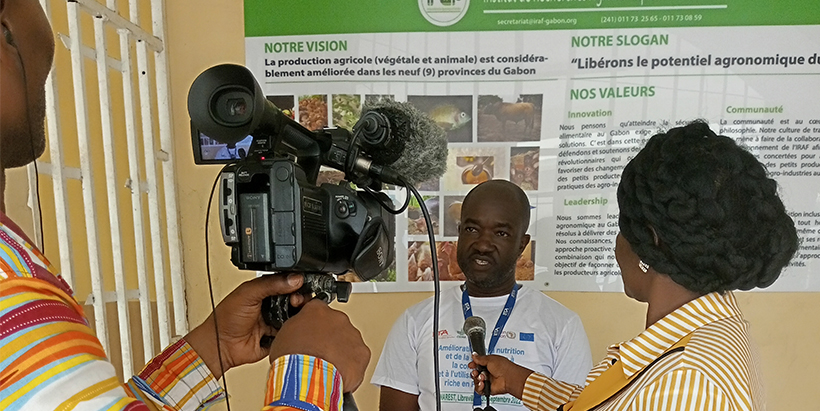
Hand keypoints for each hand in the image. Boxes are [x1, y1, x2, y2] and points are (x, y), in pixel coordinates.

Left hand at [185, 273, 304, 378]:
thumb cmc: (226, 318)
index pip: (286, 283)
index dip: (295, 284)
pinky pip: (291, 333)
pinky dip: (293, 331)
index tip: (300, 286)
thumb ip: (271, 283)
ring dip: (297, 315)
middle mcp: (270, 305)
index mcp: (264, 291)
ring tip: (296, 315)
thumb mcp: (248, 293)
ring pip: (294, 316)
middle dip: (299, 299)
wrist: (222, 345)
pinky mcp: (276, 337)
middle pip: (293, 299)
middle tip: (297, 301)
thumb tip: (294, 278)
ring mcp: (273, 321)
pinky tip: (293, 328)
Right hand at [269, 299, 370, 391]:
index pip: (318, 310)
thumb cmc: (293, 360)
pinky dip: (352, 365)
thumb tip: (299, 332)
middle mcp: (338, 318)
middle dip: (330, 338)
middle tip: (320, 353)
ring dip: (341, 351)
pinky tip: (339, 373)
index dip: (315, 325)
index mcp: (317, 310)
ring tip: (328, 366)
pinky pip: (359, 357)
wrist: (307, 377)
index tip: (314, 334)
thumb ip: (297, 327)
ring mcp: (352, 335)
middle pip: (336, 325)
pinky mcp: (362, 352)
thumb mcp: (283, 335)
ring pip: (349, 341)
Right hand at [469, 353, 533, 399]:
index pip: (478, 364)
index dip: (474, 365)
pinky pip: (479, 389)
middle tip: (476, 372)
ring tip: (482, 378)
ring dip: (477, 379)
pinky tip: (483, 383)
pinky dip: (479, 387)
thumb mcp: (490, 359)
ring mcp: (488, 381)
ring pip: (476, 381)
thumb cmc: (504, 367)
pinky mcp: (488, 389)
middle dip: (474, 372)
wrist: (509, 378)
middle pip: (475, 373)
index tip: (471, 365)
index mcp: (489, 364)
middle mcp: (488, 373)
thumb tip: (474, 355)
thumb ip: (480, 358)